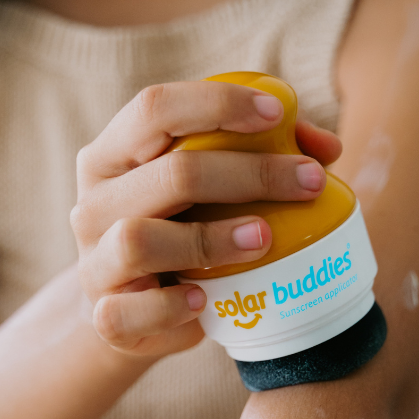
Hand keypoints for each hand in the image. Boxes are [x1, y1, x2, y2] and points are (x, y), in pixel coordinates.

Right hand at [72, 81, 341, 358]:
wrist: (134, 311)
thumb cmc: (182, 230)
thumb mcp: (210, 187)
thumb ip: (262, 154)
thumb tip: (325, 147)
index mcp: (113, 154)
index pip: (154, 107)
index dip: (217, 102)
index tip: (277, 112)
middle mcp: (93, 202)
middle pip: (170, 172)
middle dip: (250, 173)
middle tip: (310, 181)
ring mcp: (93, 261)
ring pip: (140, 239)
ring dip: (211, 238)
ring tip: (266, 239)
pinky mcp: (104, 315)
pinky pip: (129, 311)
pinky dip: (171, 306)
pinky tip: (207, 300)